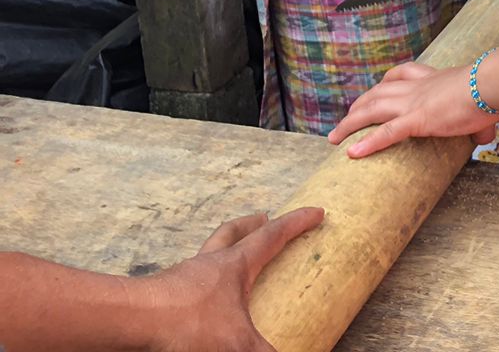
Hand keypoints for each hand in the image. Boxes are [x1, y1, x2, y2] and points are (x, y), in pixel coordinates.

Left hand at [143, 207, 323, 351]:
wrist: (131, 324)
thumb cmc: (185, 324)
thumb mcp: (235, 343)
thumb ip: (263, 351)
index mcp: (234, 266)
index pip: (273, 236)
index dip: (297, 222)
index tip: (316, 212)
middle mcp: (209, 265)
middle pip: (232, 233)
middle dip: (250, 224)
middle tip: (262, 217)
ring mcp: (183, 278)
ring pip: (206, 255)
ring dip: (221, 252)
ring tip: (231, 263)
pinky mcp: (163, 296)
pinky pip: (186, 282)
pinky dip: (200, 283)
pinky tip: (202, 301)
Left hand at [327, 61, 498, 157]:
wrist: (490, 84)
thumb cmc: (492, 90)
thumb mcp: (484, 104)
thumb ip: (481, 123)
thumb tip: (486, 136)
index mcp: (434, 79)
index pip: (404, 73)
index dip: (387, 80)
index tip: (379, 86)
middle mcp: (419, 88)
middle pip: (379, 90)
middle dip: (359, 103)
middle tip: (347, 117)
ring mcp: (414, 103)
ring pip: (372, 109)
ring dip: (350, 123)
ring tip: (335, 137)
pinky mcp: (417, 120)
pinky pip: (386, 133)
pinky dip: (367, 143)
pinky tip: (352, 153)